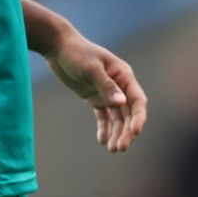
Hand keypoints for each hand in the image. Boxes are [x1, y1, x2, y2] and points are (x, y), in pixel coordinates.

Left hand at [43, 30, 148, 152]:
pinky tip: (103, 140)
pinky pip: (103, 117)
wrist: (58, 47)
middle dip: (126, 131)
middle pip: (128, 113)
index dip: (139, 117)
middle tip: (120, 148)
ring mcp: (106, 93)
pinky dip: (104, 128)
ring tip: (113, 149)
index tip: (135, 132)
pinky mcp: (94, 98)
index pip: (137, 100)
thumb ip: (106, 86)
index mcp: (123, 75)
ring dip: (117, 133)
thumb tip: (122, 103)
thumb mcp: (90, 68)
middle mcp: (119, 86)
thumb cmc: (77, 53)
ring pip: (117, 117)